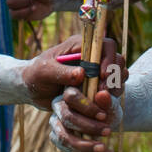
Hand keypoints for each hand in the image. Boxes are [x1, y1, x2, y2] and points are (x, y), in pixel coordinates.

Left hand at [46, 37, 127, 151]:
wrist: (33, 89)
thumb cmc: (35, 76)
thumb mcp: (43, 72)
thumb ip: (61, 72)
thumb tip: (81, 73)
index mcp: (80, 45)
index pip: (105, 46)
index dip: (109, 60)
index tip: (103, 77)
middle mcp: (92, 56)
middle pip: (117, 60)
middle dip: (115, 77)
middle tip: (104, 94)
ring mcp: (96, 70)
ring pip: (118, 74)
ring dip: (116, 87)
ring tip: (105, 101)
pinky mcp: (97, 84)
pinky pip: (113, 87)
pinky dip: (112, 96)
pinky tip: (104, 105)